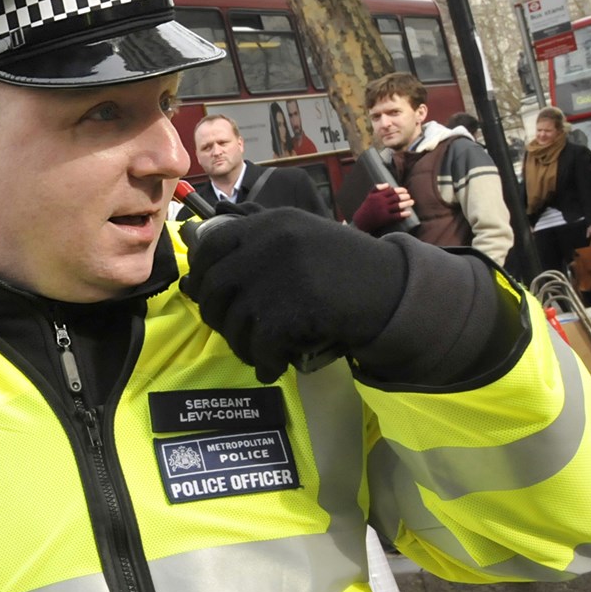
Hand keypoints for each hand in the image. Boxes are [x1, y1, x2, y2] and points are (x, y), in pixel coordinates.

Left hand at [181, 209, 407, 382]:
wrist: (391, 288)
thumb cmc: (347, 266)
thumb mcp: (302, 235)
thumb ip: (261, 242)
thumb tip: (205, 264)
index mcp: (270, 223)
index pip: (212, 245)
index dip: (199, 273)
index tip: (200, 292)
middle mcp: (270, 243)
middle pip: (214, 287)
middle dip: (214, 315)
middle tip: (226, 330)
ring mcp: (280, 275)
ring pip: (233, 320)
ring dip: (239, 344)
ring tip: (254, 353)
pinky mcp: (293, 308)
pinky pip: (259, 343)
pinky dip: (263, 361)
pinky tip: (270, 368)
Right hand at [350, 184, 411, 232]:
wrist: (361, 221)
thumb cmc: (366, 208)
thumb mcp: (369, 196)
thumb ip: (377, 188)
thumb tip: (388, 184)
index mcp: (378, 196)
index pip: (392, 191)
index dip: (400, 190)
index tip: (405, 191)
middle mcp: (381, 203)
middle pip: (396, 198)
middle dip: (405, 196)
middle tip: (409, 196)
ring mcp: (384, 211)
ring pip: (398, 206)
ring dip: (407, 203)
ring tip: (412, 202)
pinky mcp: (385, 219)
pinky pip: (396, 216)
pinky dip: (404, 214)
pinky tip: (409, 213)